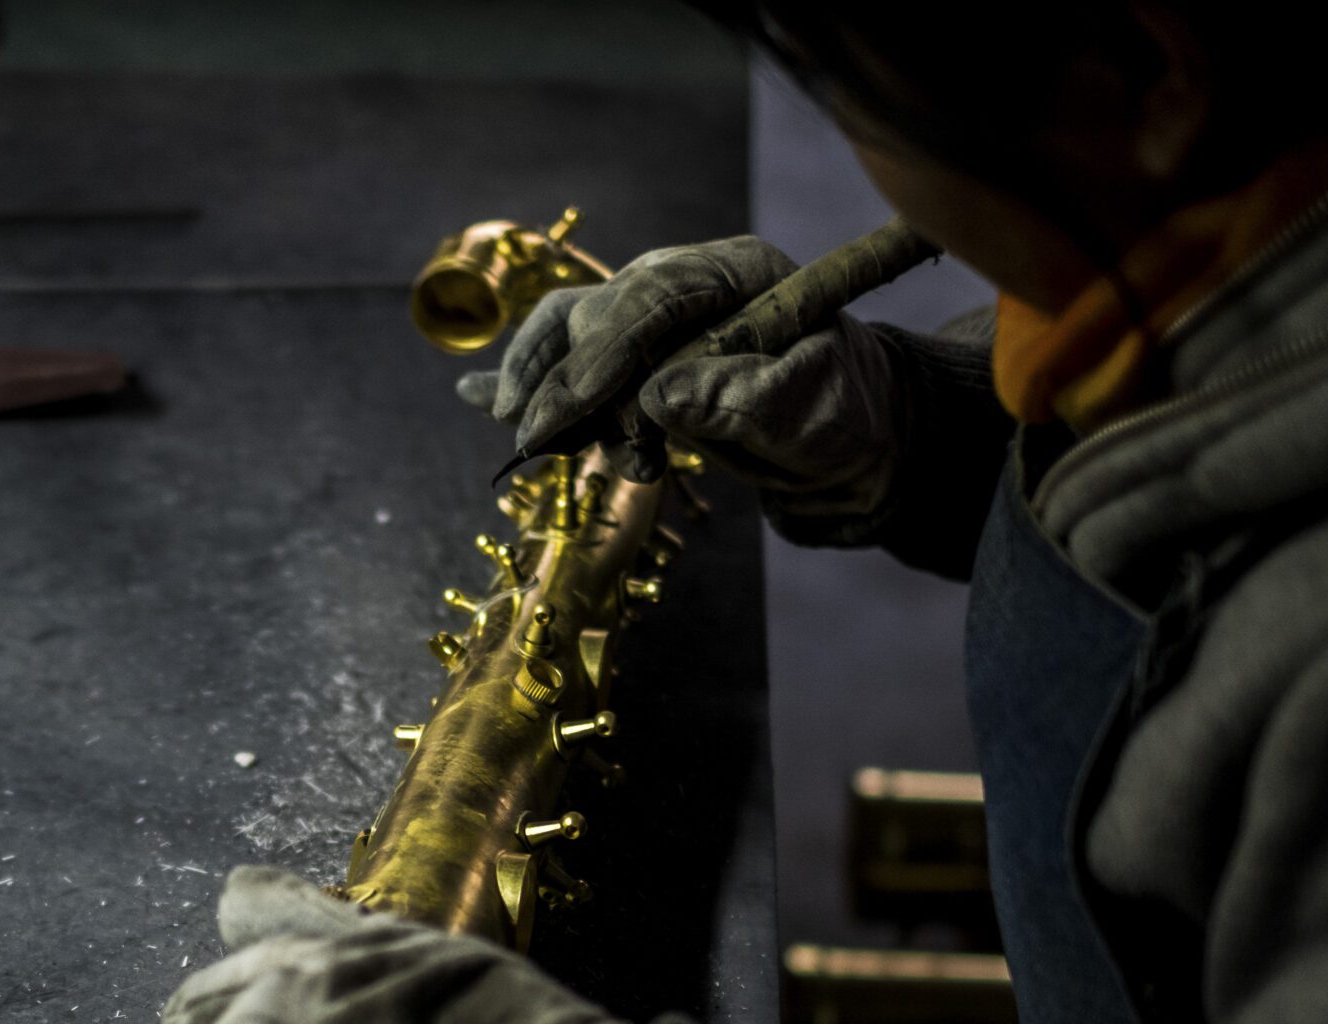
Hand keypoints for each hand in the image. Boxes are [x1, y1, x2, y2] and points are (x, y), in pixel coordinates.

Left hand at [159, 866, 634, 1023]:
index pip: (323, 911)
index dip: (269, 911)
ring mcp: (340, 1021)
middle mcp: (374, 969)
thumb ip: (453, 1013)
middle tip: (187, 1020)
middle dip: (218, 997)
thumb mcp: (513, 1016)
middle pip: (258, 969)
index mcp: (429, 948)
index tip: (241, 900)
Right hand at [455, 236, 907, 520]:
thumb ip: (741, 396)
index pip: (648, 297)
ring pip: (572, 336)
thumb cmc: (840, 414)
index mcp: (735, 272)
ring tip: (553, 447)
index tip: (556, 416)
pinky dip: (531, 381)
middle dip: (570, 386)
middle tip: (542, 444)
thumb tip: (656, 400)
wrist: (850, 438)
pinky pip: (570, 354)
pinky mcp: (637, 355)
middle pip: (598, 315)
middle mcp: (685, 282)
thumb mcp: (810, 407)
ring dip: (558, 399)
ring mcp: (657, 317)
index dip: (597, 356)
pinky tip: (477, 399)